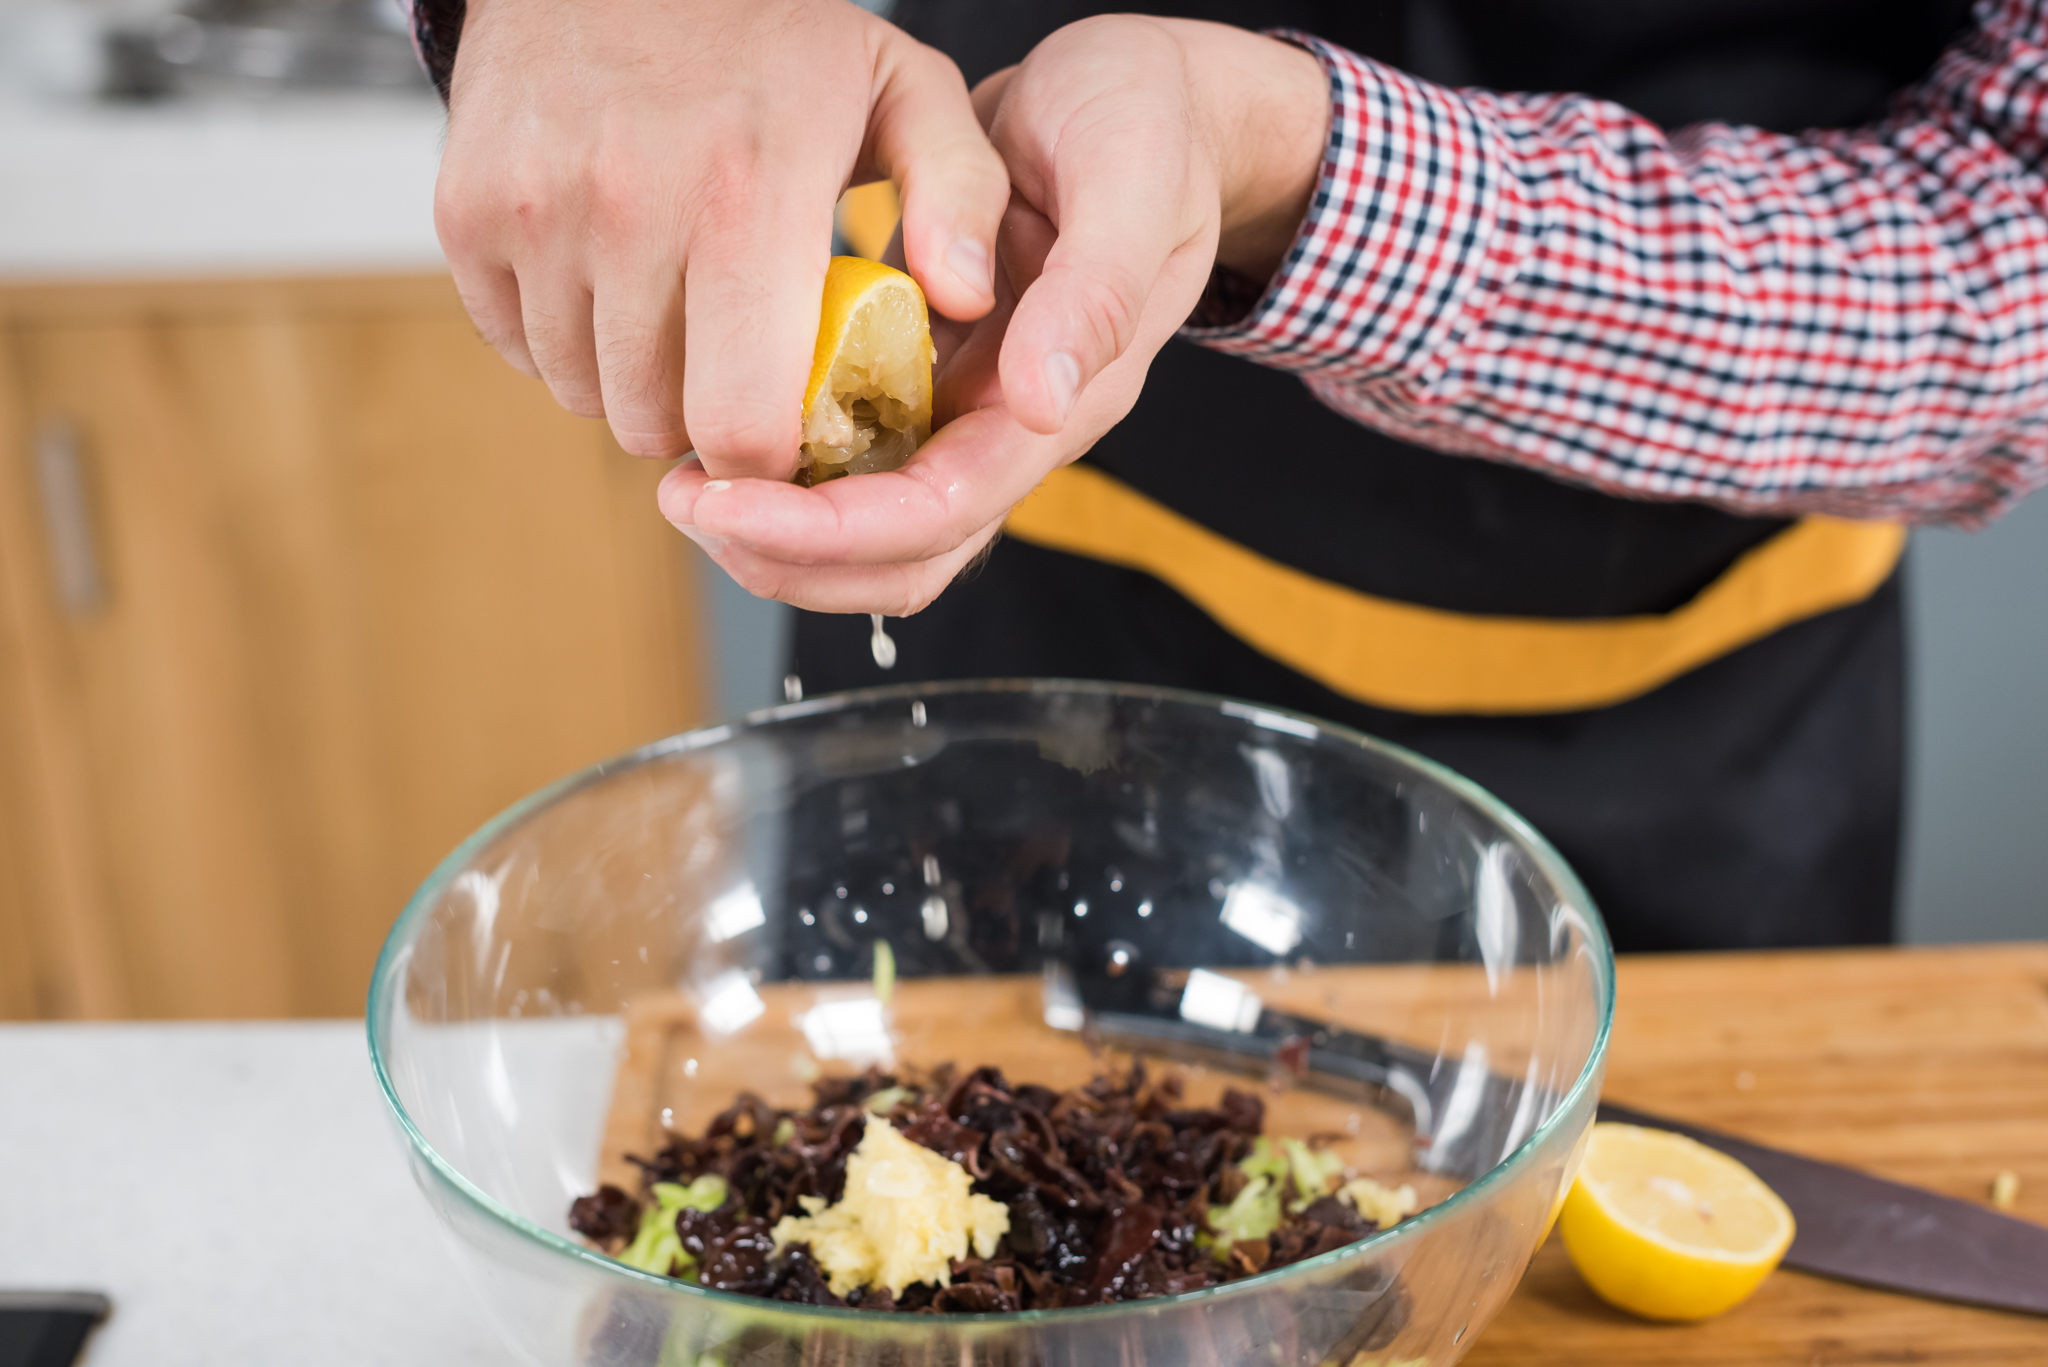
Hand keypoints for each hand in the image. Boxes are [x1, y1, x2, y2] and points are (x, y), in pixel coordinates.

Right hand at [434, 0, 1008, 475]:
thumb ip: (961, 196)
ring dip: (632, 382)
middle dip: (701, 423)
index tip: (789, 433)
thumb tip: (969, 300)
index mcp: (748, 194)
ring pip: (584, 395)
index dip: (769, 459)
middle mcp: (627, 207)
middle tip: (735, 366)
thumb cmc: (773, 37)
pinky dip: (563, 339)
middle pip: (655, 425)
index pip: (741, 426)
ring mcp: (534, 211)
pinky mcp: (467, 214)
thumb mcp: (899, 88)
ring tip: (677, 313)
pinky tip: (611, 280)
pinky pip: (517, 348)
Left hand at [657, 16, 1327, 613]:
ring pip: (873, 531)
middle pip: (901, 557)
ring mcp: (971, 411)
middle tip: (686, 502)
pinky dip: (786, 472)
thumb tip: (1041, 402)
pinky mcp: (933, 381)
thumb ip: (1093, 295)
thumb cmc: (1142, 128)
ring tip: (689, 485)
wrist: (1143, 104)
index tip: (729, 503)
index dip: (833, 530)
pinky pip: (855, 463)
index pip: (942, 511)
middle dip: (788, 554)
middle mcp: (1012, 427)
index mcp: (1065, 399)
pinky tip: (723, 431)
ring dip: (778, 532)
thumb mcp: (1129, 182)